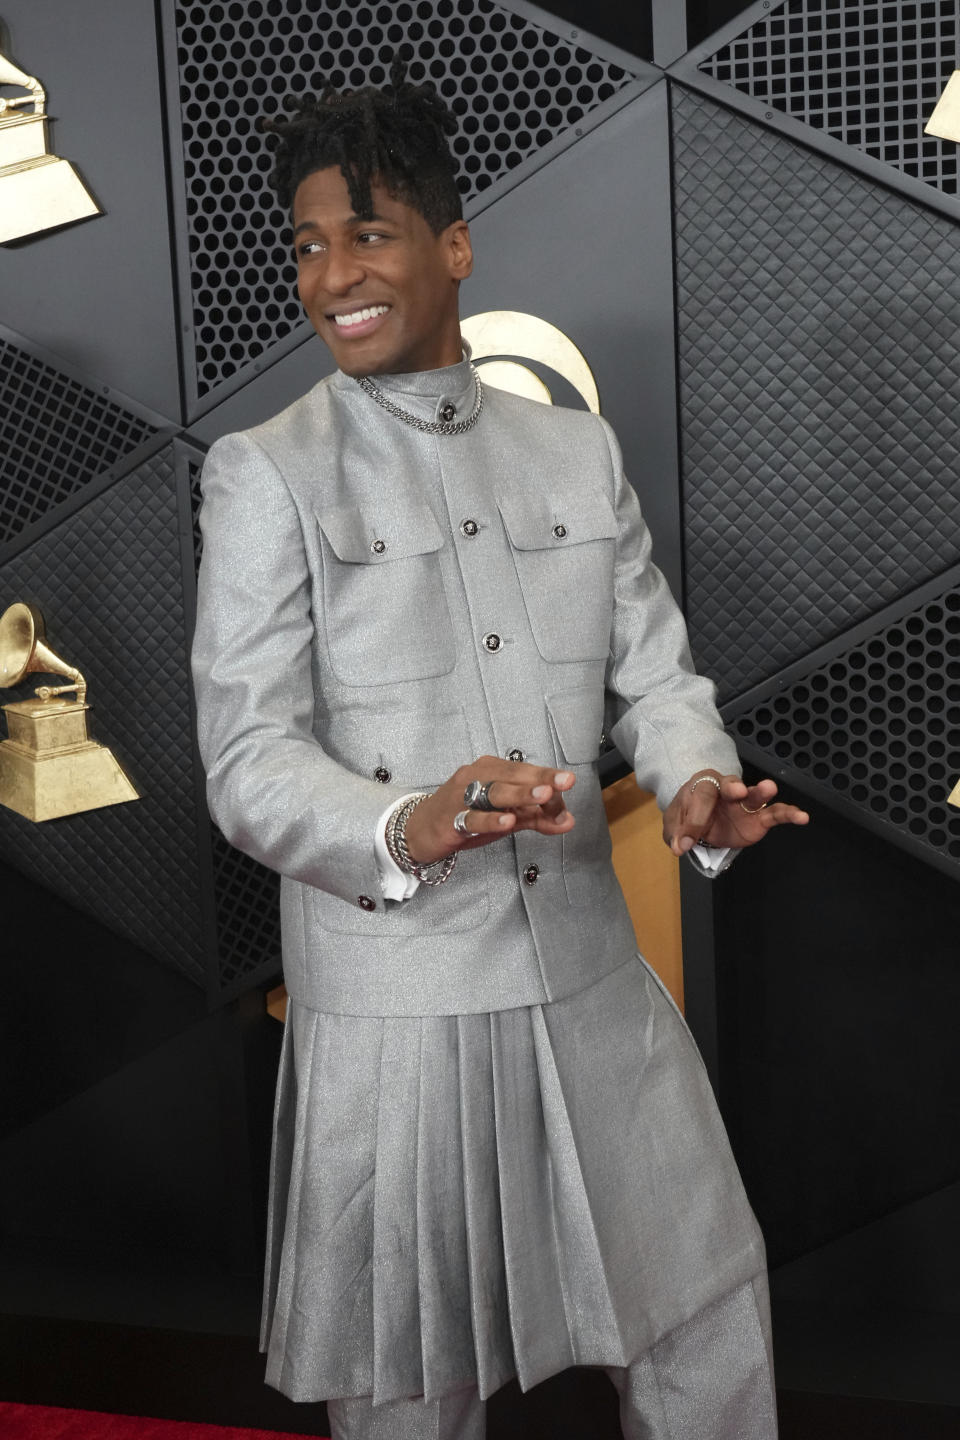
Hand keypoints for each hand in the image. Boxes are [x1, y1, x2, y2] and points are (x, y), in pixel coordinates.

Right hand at [404, 756, 575, 865]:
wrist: (418, 830)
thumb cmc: (464, 816)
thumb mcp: (504, 815)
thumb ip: (536, 817)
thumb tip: (568, 820)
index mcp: (491, 770)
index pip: (524, 772)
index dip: (548, 780)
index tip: (568, 785)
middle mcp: (476, 777)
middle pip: (513, 777)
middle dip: (540, 780)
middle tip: (564, 782)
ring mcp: (462, 797)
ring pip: (494, 793)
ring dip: (520, 794)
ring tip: (543, 796)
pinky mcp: (452, 820)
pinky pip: (473, 819)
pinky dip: (491, 820)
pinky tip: (508, 820)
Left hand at [663, 770, 808, 857]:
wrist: (700, 824)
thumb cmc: (687, 817)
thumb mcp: (675, 826)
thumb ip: (677, 833)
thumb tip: (681, 847)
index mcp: (703, 785)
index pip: (701, 795)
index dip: (695, 817)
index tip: (687, 841)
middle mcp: (727, 788)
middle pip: (731, 784)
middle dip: (733, 787)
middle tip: (737, 791)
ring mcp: (745, 803)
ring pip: (756, 795)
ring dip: (762, 792)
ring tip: (769, 788)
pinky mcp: (759, 818)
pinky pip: (776, 814)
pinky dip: (789, 814)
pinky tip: (802, 816)